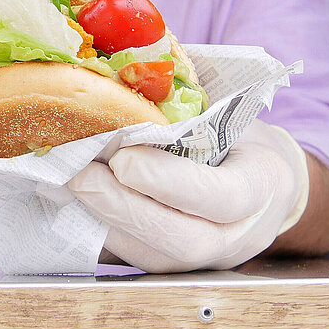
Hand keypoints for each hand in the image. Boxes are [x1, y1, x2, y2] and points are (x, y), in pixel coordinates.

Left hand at [66, 119, 308, 271]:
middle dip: (125, 208)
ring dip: (103, 222)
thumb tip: (129, 61)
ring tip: (65, 185)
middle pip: (184, 239)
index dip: (170, 182)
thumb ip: (192, 100)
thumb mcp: (233, 112)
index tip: (125, 159)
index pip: (223, 197)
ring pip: (153, 256)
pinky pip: (132, 260)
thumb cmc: (241, 138)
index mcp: (262, 186)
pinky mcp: (173, 266)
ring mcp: (205, 259)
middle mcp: (237, 234)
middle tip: (80, 176)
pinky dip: (95, 232)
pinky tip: (67, 204)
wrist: (264, 186)